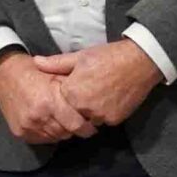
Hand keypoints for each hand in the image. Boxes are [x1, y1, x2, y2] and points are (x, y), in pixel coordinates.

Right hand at [0, 50, 94, 145]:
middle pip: (66, 133)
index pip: (76, 124)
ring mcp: (28, 126)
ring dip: (63, 132)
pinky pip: (42, 139)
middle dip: (76, 130)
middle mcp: (39, 116)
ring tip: (66, 122)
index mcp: (50, 101)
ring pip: (55, 137)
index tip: (93, 126)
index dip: (87, 127)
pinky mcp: (20, 132)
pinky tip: (52, 124)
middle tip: (82, 124)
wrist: (5, 76)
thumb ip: (74, 89)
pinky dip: (50, 134)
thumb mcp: (57, 74)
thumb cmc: (35, 73)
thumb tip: (93, 102)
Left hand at [32, 40, 163, 129]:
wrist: (141, 61)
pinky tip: (111, 98)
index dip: (66, 93)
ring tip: (100, 94)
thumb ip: (57, 63)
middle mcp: (84, 108)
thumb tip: (36, 62)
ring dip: (91, 111)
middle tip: (89, 91)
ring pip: (89, 119)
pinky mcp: (115, 120)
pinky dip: (105, 113)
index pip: (60, 101)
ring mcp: (100, 116)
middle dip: (78, 105)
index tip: (75, 85)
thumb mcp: (81, 56)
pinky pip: (104, 121)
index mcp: (72, 92)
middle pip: (73, 113)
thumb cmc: (109, 56)